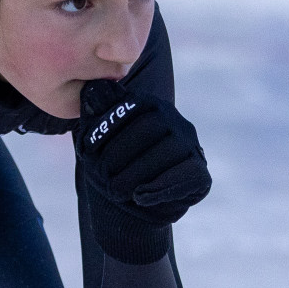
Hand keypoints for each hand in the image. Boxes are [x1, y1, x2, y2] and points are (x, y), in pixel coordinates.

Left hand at [76, 79, 210, 262]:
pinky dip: (161, 187)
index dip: (108, 127)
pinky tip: (140, 197)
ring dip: (137, 175)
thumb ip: (96, 114)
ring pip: (169, 151)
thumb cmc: (115, 164)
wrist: (136, 199)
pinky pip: (187, 174)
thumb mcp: (98, 139)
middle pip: (151, 127)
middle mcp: (173, 120)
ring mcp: (189, 145)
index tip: (88, 150)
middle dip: (120, 155)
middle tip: (102, 178)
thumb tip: (93, 89)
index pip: (131, 106)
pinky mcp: (200, 171)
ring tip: (116, 191)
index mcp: (147, 106)